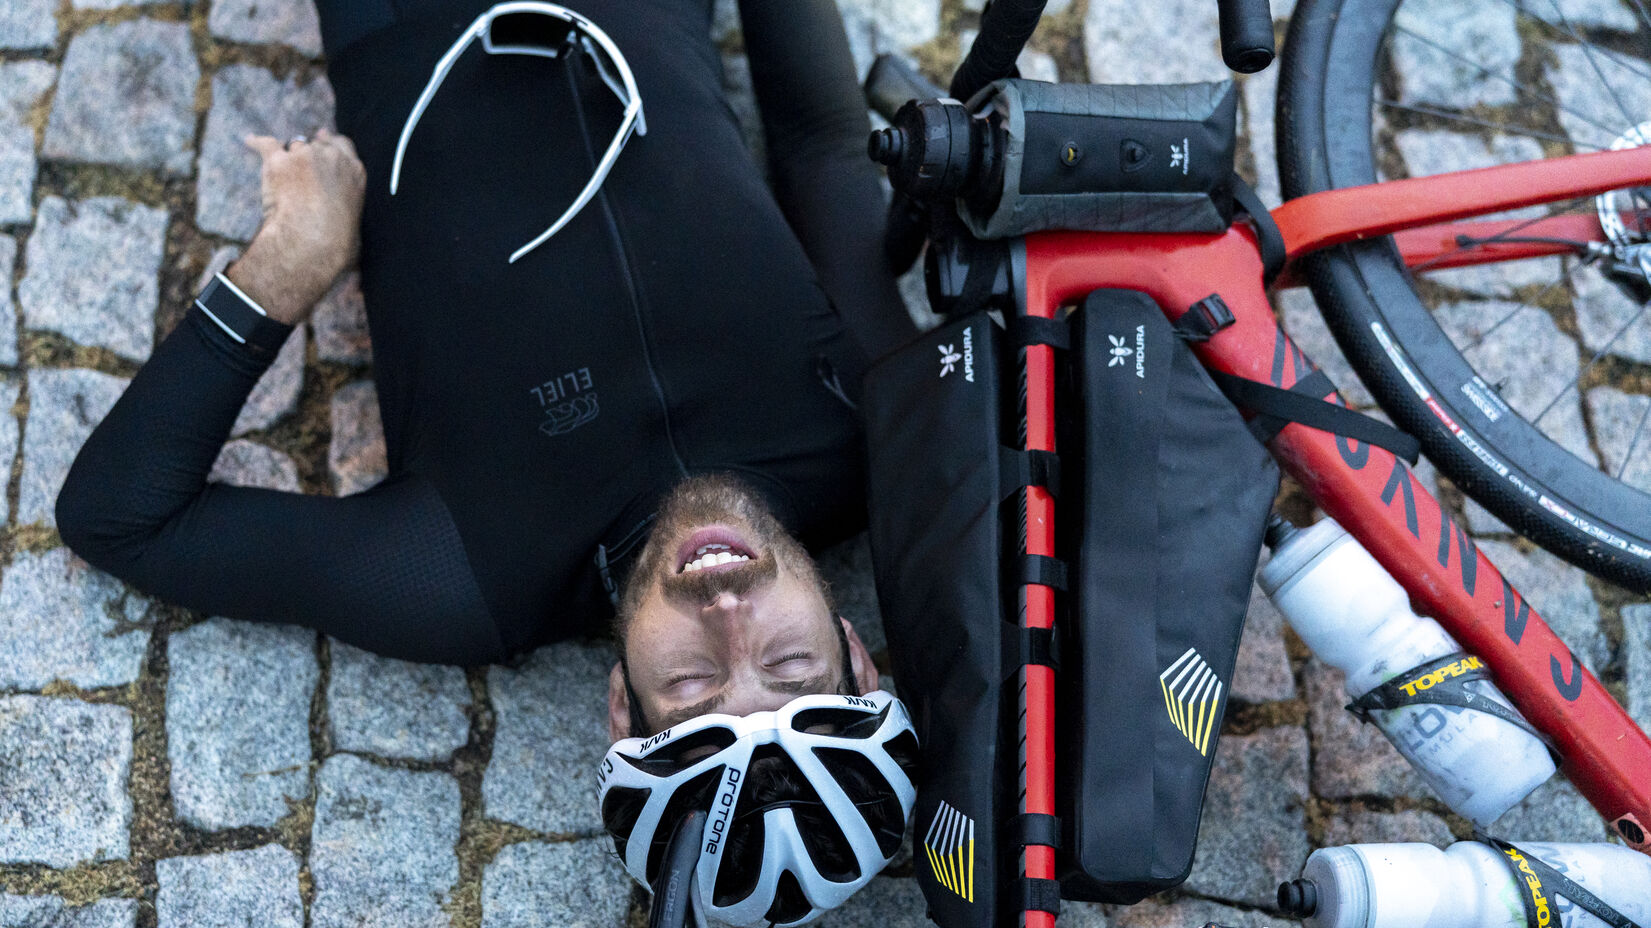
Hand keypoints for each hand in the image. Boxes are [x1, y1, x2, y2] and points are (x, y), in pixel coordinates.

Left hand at [225, 128, 365, 325]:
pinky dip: (257, 143)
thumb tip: (347, 240)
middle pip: (317, 144)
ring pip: (294, 147)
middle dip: (310, 151)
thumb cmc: (337, 245)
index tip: (325, 143)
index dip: (331, 144)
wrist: (310, 243)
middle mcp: (332, 158)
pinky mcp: (278, 161)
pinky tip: (250, 142)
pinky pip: (266, 144)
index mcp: (356, 173)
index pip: (343, 145)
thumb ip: (350, 218)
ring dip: (288, 157)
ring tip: (281, 171)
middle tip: (302, 161)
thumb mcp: (356, 230)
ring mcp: (305, 156)